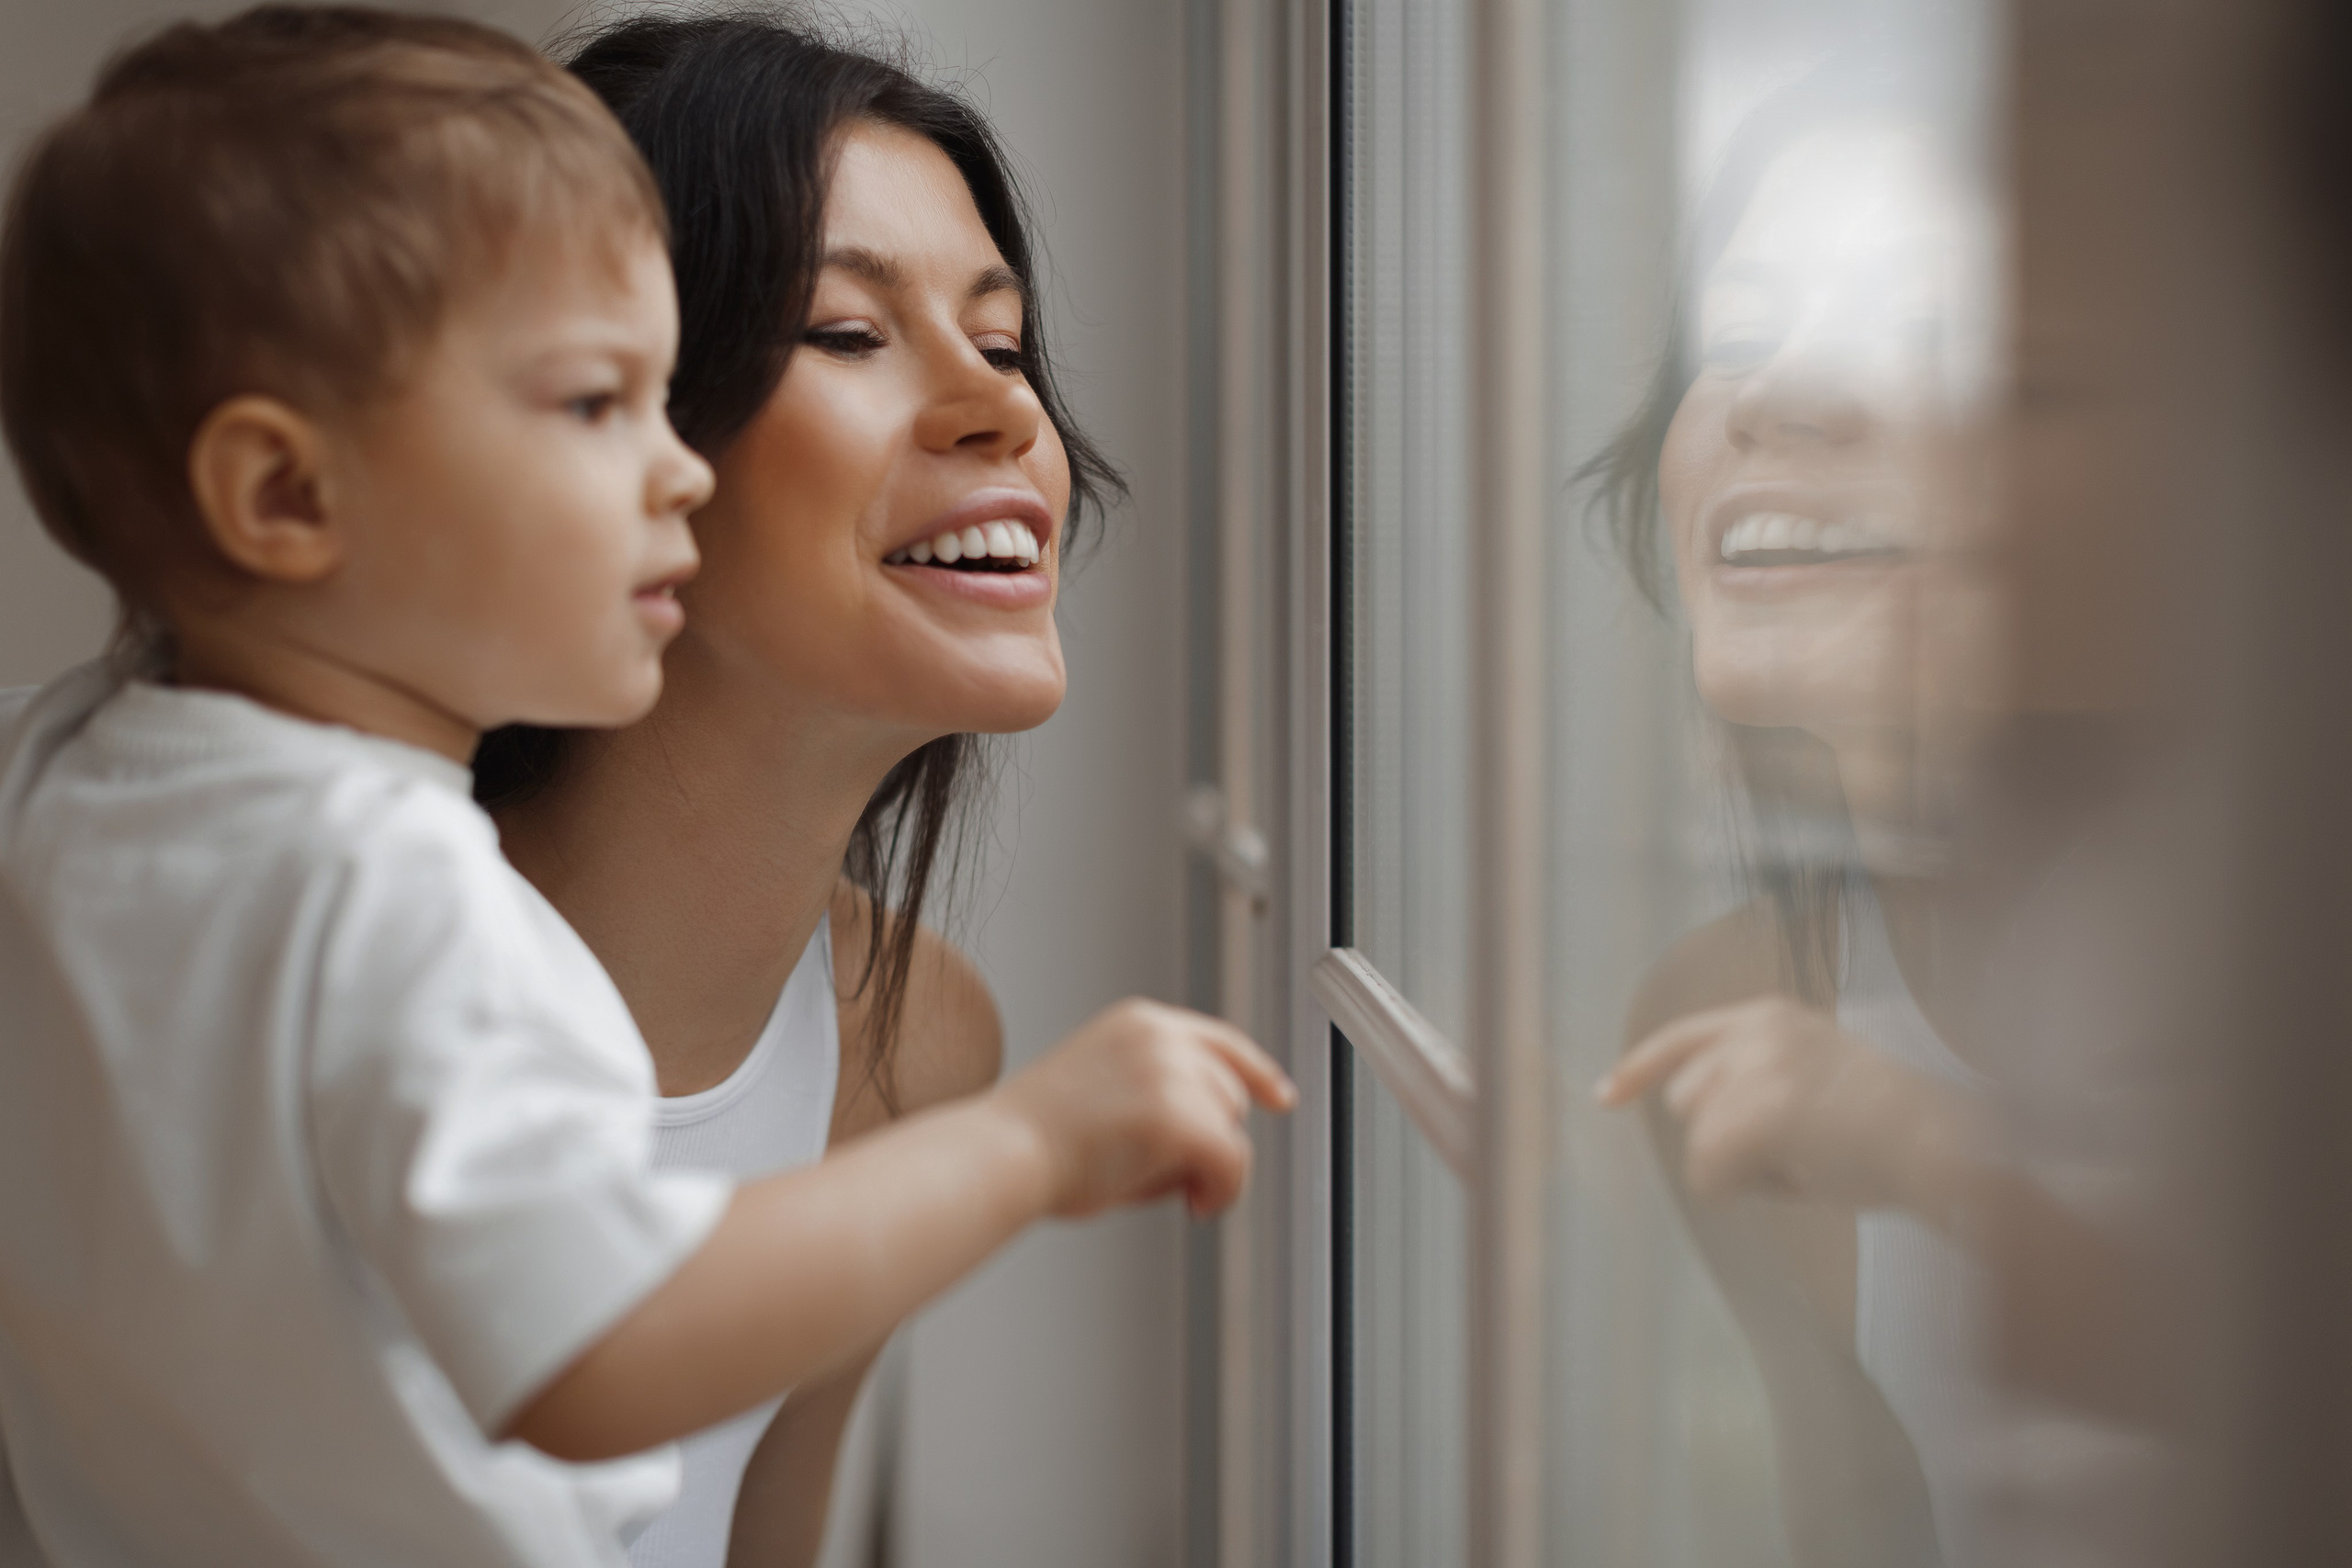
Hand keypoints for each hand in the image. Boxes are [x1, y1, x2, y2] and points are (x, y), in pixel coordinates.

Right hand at [991, 1000, 1295, 1219]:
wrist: (1002, 1154)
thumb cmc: (1035, 1140)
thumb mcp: (1102, 1085)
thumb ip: (1157, 1091)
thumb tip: (1214, 1134)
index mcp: (1138, 1022)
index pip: (1220, 1040)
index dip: (1258, 1072)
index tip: (1281, 1097)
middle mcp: (1162, 1037)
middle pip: (1229, 1093)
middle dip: (1210, 1137)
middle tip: (1162, 1174)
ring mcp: (1172, 1073)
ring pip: (1231, 1130)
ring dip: (1207, 1165)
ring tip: (1149, 1182)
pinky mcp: (1182, 1117)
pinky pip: (1232, 1162)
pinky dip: (1221, 1192)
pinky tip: (1193, 1205)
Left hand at [1594, 995, 1981, 1211]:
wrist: (1944, 1147)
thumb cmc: (1891, 1133)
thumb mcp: (1817, 1080)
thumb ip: (1758, 1084)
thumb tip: (1706, 1127)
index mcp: (1771, 1016)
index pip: (1683, 1037)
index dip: (1637, 1069)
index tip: (1606, 1096)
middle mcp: (1758, 1029)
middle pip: (1683, 1100)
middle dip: (1721, 1135)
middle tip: (1798, 1147)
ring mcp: (1759, 1065)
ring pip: (1697, 1140)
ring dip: (1741, 1165)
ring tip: (1810, 1158)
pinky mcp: (1761, 1110)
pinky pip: (1711, 1173)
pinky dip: (1742, 1191)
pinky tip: (1798, 1180)